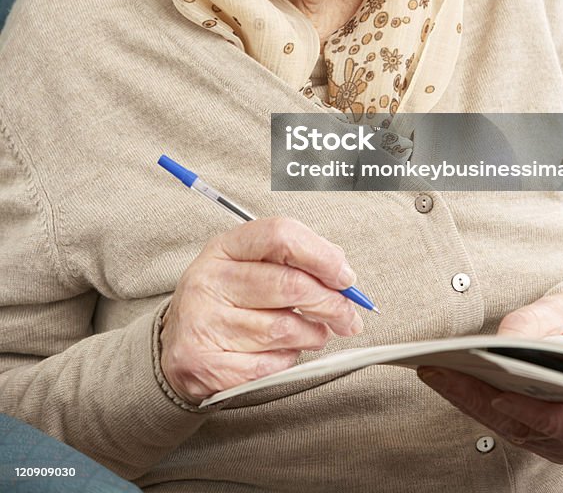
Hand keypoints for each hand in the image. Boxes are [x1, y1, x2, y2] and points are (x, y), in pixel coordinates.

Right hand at [160, 217, 362, 403]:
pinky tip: (284, 352)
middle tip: (348, 315)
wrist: (176, 346)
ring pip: (285, 329)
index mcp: (224, 247)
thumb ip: (295, 259)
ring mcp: (203, 322)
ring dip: (313, 334)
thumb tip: (341, 272)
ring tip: (315, 333)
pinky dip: (287, 360)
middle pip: (289, 285)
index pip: (280, 235)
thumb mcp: (250, 266)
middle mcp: (209, 280)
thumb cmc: (226, 300)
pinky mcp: (205, 364)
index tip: (345, 277)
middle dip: (331, 303)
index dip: (321, 255)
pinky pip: (269, 364)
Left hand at [418, 284, 562, 463]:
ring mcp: (548, 441)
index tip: (500, 398)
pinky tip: (444, 378)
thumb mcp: (553, 316)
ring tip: (434, 371)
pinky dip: (469, 398)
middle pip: (521, 426)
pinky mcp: (526, 433)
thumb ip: (528, 332)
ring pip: (501, 426)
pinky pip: (495, 421)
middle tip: (441, 373)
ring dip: (464, 398)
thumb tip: (496, 347)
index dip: (534, 415)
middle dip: (476, 398)